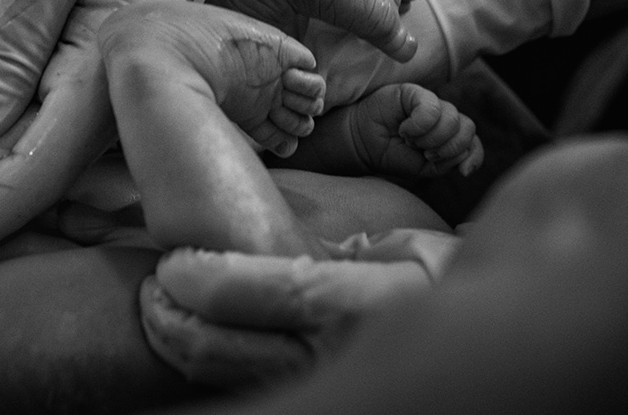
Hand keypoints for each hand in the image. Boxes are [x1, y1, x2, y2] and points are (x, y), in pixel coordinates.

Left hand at [139, 227, 460, 388]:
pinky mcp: (302, 387)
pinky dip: (201, 360)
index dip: (213, 281)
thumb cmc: (434, 277)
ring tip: (157, 306)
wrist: (473, 339)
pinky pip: (238, 380)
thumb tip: (279, 240)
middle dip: (174, 320)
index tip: (175, 262)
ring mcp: (314, 376)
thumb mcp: (406, 249)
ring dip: (177, 342)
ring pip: (223, 375)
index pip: (273, 294)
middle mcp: (332, 353)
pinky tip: (182, 335)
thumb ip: (345, 249)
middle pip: (229, 350)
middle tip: (153, 285)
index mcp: (361, 305)